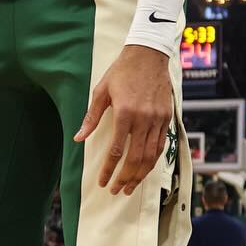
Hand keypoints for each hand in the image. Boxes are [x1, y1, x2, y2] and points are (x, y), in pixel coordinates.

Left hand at [75, 45, 173, 196]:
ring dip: (140, 175)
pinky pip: (161, 145)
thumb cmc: (121, 72)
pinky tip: (145, 170)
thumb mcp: (101, 92)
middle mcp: (144, 119)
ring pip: (151, 155)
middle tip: (115, 191)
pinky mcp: (167, 117)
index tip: (102, 182)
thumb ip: (91, 118)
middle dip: (125, 178)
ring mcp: (158, 119)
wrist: (148, 55)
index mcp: (125, 113)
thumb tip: (78, 138)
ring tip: (129, 187)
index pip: (117, 151)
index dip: (109, 170)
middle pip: (135, 158)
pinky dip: (153, 161)